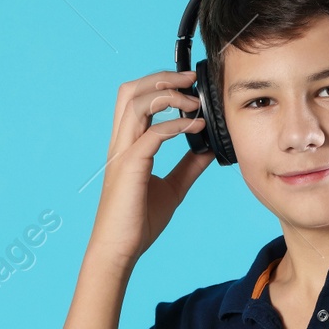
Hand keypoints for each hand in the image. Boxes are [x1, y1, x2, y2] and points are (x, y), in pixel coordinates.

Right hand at [90, 69, 215, 269]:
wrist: (120, 250)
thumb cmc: (138, 222)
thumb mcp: (173, 188)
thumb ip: (188, 166)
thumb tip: (208, 148)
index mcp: (128, 144)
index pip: (136, 99)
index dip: (160, 85)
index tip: (189, 85)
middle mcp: (121, 143)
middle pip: (130, 90)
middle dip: (160, 78)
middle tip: (190, 79)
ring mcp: (122, 153)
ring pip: (136, 104)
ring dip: (168, 96)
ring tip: (194, 102)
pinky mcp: (129, 167)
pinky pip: (152, 135)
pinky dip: (175, 126)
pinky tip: (195, 128)